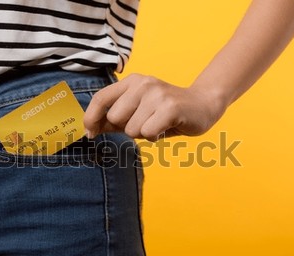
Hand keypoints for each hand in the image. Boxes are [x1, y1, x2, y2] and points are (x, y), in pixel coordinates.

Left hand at [84, 73, 226, 140]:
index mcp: (131, 81)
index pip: (100, 98)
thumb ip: (113, 119)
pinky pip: (148, 133)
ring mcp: (156, 94)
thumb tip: (90, 130)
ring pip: (131, 129)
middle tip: (145, 122)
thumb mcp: (136, 112)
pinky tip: (166, 127)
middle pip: (114, 118)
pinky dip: (155, 137)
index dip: (90, 118)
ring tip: (158, 123)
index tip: (90, 133)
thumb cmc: (165, 112)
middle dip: (127, 128)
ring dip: (143, 133)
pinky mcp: (170, 107)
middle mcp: (142, 83)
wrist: (203, 104)